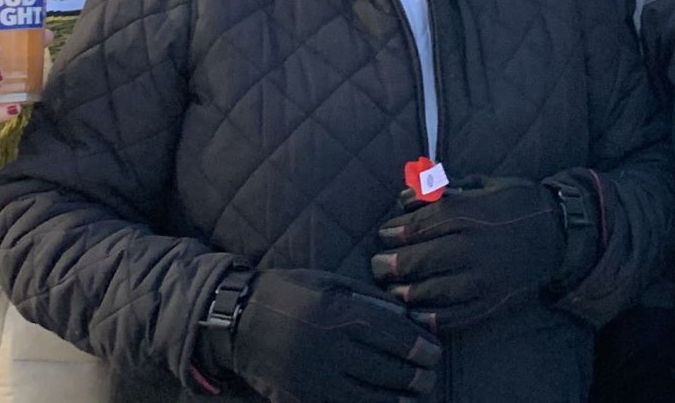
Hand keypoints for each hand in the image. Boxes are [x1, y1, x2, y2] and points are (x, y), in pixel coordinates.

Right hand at [226, 268, 438, 402]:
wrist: (238, 321)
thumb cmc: (291, 294)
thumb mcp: (331, 283)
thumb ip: (368, 300)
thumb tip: (407, 319)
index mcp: (339, 313)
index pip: (392, 336)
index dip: (419, 348)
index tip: (435, 354)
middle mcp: (328, 348)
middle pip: (385, 369)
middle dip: (415, 377)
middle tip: (430, 377)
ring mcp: (313, 378)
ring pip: (367, 396)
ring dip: (397, 400)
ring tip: (414, 397)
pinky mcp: (299, 399)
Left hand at [373, 175, 569, 331]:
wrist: (561, 236)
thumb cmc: (519, 204)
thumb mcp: (486, 184)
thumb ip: (446, 188)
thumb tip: (407, 195)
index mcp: (472, 213)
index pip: (421, 224)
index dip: (396, 231)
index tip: (383, 234)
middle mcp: (475, 247)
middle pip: (420, 259)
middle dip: (391, 264)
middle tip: (377, 266)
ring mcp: (484, 279)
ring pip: (432, 291)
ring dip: (404, 292)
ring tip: (392, 290)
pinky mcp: (492, 304)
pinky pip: (453, 317)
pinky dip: (429, 319)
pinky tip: (415, 315)